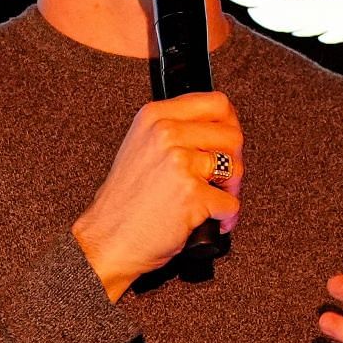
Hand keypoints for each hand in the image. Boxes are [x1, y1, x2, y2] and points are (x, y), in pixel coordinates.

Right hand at [72, 91, 242, 300]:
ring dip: (231, 190)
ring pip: (235, 168)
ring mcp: (179, 163)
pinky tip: (210, 221)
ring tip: (214, 199)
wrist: (107, 239)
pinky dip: (224, 218)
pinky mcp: (191, 194)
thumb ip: (174, 130)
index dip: (229, 124)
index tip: (227, 142)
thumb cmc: (124, 201)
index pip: (216, 103)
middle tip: (222, 178)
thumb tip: (217, 130)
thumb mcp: (140, 147)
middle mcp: (166, 134)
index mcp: (155, 116)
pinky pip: (230, 203)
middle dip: (234, 161)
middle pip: (232, 135)